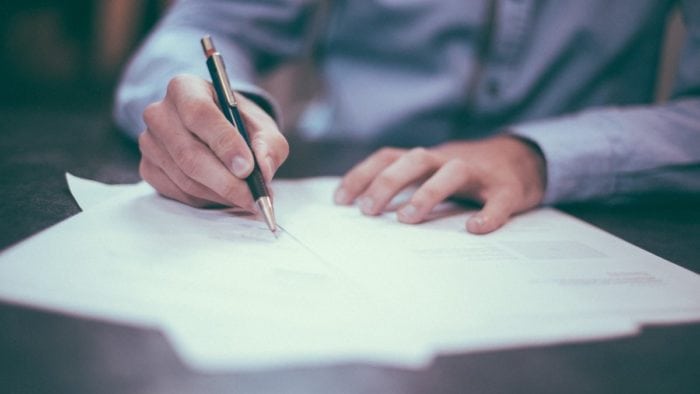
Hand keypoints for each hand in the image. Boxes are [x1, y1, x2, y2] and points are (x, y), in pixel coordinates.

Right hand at [138, 74, 288, 209]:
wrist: (216, 131)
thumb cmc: (239, 124)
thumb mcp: (262, 126)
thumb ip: (268, 145)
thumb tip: (264, 170)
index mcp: (185, 88)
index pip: (199, 114)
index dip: (224, 143)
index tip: (248, 168)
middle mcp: (159, 113)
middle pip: (189, 153)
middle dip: (226, 181)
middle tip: (254, 197)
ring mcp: (149, 142)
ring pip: (186, 178)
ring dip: (221, 194)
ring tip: (247, 198)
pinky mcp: (148, 168)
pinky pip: (179, 192)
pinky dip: (207, 200)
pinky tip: (225, 195)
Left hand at [334, 136, 546, 233]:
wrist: (523, 160)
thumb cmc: (466, 174)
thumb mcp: (432, 173)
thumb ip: (405, 186)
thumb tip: (363, 211)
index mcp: (427, 159)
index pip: (388, 157)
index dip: (362, 175)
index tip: (340, 200)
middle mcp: (449, 159)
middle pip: (415, 159)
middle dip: (388, 182)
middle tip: (368, 211)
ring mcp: (479, 173)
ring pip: (452, 172)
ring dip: (427, 193)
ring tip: (407, 219)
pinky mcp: (508, 189)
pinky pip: (498, 200)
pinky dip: (488, 214)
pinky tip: (475, 229)